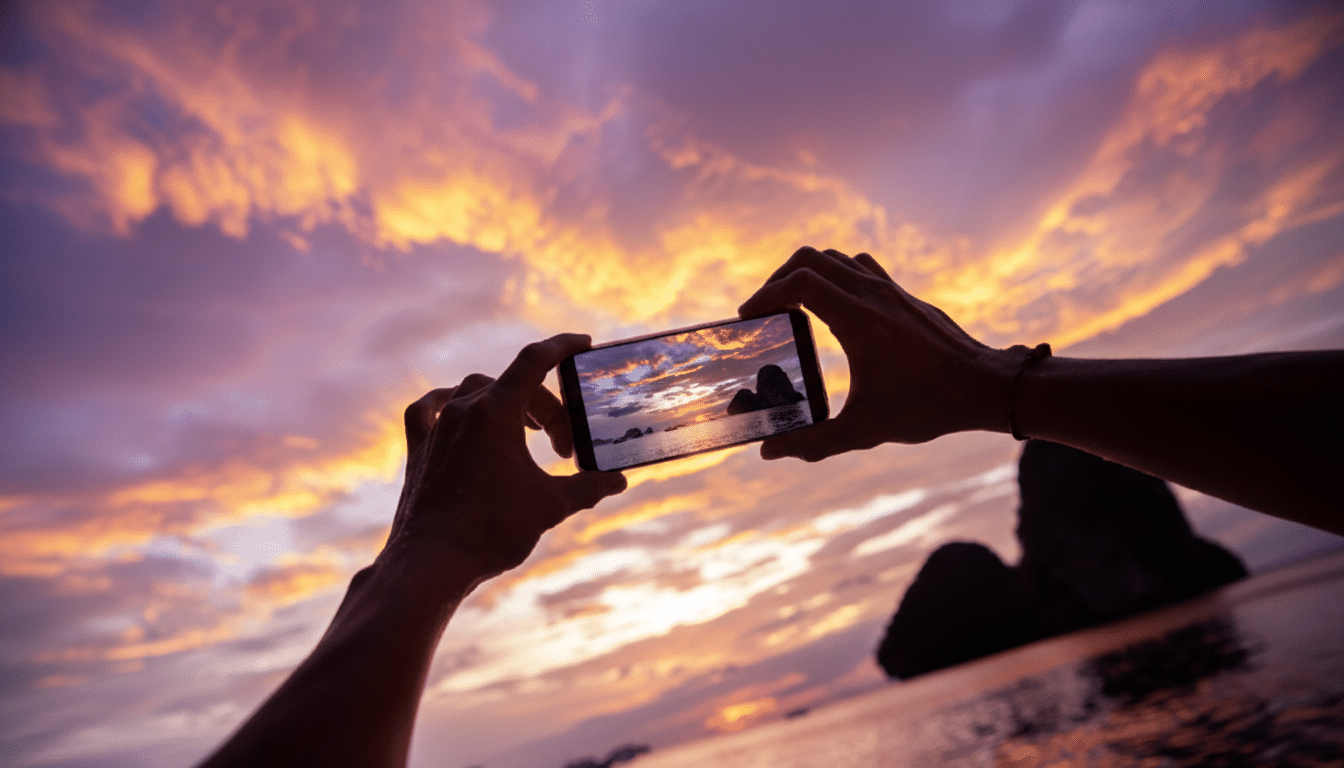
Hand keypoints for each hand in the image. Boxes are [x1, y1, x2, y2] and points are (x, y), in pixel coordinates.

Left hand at [380, 334, 627, 595]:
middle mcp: (463, 410)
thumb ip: (588, 488)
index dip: (563, 346)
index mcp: (496, 412)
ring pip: (473, 392)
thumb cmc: (491, 532)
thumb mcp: (550, 506)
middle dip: (546, 410)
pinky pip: (428, 410)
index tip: (583, 344)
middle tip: (564, 447)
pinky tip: (454, 410)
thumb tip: (617, 481)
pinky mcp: (418, 449)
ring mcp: (437, 428)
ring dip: (505, 402)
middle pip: (514, 386)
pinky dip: (446, 404)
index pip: (535, 360)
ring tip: (524, 430)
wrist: (430, 563)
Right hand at [739, 247, 1016, 459]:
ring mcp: (892, 290)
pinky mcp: (906, 297)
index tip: (749, 316)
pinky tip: (836, 311)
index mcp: (858, 318)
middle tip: (767, 309)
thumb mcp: (863, 430)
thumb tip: (770, 452)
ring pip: (838, 258)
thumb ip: (812, 442)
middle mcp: (873, 294)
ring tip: (794, 305)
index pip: (799, 282)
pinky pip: (862, 269)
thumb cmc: (927, 406)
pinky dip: (838, 277)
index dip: (765, 294)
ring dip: (810, 273)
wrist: (986, 387)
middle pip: (812, 258)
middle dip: (780, 278)